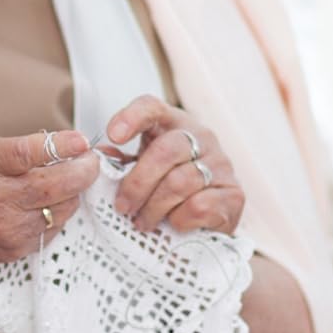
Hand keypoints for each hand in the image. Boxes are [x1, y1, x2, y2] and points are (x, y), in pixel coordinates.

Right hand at [0, 129, 99, 288]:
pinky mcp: (14, 248)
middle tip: (90, 159)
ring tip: (74, 177)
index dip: (61, 146)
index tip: (81, 140)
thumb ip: (13, 150)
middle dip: (83, 170)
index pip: (28, 154)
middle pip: (57, 186)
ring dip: (74, 191)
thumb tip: (60, 147)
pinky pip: (52, 227)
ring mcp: (6, 228)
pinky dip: (58, 211)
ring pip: (62, 208)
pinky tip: (54, 200)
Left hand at [104, 95, 243, 233]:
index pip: (152, 107)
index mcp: (173, 124)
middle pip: (166, 151)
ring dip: (154, 207)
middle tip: (122, 207)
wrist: (208, 221)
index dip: (131, 117)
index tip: (113, 136)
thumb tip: (97, 157)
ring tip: (142, 222)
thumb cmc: (166, 190)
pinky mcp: (234, 195)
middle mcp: (202, 137)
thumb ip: (119, 163)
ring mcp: (221, 164)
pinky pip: (198, 206)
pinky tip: (172, 225)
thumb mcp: (140, 170)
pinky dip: (178, 220)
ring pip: (180, 182)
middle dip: (137, 184)